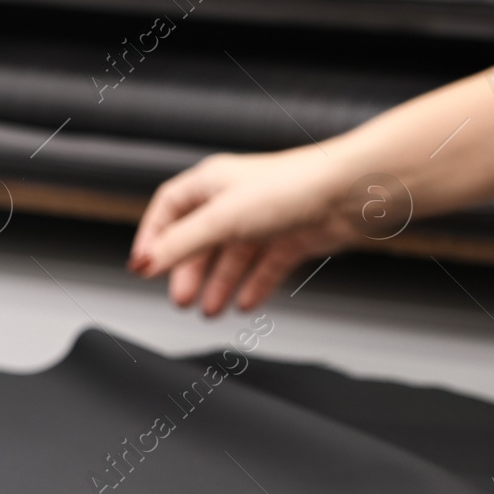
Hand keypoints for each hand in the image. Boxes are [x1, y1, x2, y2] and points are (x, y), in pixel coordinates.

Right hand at [127, 147, 365, 315]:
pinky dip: (253, 286)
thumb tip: (143, 265)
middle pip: (201, 239)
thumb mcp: (222, 220)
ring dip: (219, 284)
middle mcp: (237, 199)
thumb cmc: (292, 188)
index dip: (154, 237)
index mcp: (212, 183)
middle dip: (189, 271)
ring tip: (210, 310)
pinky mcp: (291, 238)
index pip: (170, 209)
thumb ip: (180, 246)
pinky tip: (244, 303)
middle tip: (181, 298)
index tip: (145, 265)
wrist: (350, 194)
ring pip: (233, 257)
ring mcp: (265, 220)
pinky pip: (265, 267)